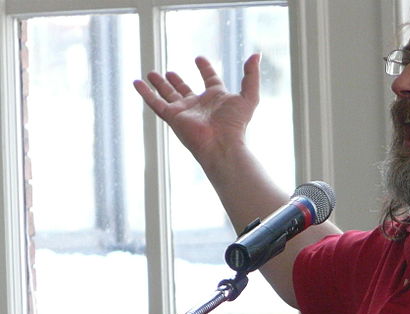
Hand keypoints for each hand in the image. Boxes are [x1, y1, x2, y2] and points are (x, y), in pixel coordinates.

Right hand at [133, 54, 260, 163]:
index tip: (199, 59)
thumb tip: (255, 55)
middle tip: (169, 72)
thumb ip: (251, 75)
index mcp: (217, 99)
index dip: (206, 69)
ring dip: (160, 85)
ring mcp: (185, 112)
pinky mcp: (172, 117)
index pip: (210, 80)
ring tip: (151, 73)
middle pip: (185, 90)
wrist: (222, 144)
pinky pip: (155, 103)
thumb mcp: (249, 96)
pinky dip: (145, 93)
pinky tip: (136, 83)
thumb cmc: (236, 123)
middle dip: (177, 81)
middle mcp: (199, 105)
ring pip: (169, 95)